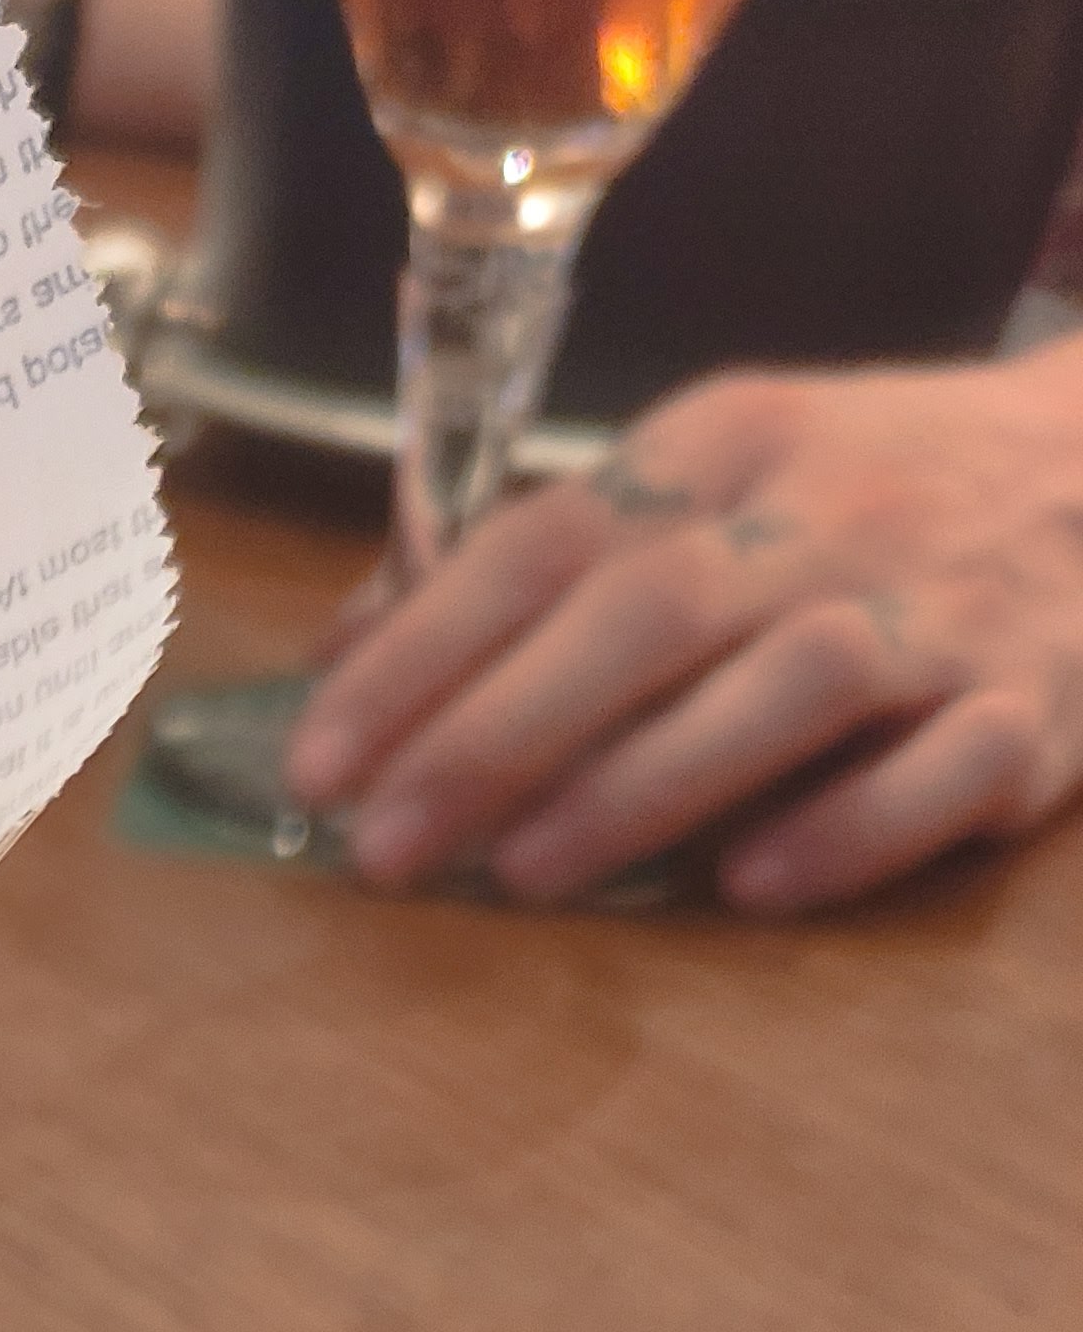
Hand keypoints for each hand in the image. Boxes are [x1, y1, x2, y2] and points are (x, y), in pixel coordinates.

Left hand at [283, 343, 1082, 912]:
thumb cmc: (864, 494)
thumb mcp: (706, 478)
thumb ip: (537, 564)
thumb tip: (340, 654)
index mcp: (727, 444)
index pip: (548, 541)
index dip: (424, 654)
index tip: (320, 759)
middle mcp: (828, 514)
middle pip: (648, 615)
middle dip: (499, 734)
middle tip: (383, 845)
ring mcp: (940, 611)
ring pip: (785, 688)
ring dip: (644, 784)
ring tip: (524, 874)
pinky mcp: (1035, 710)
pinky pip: (943, 772)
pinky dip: (846, 830)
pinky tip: (748, 888)